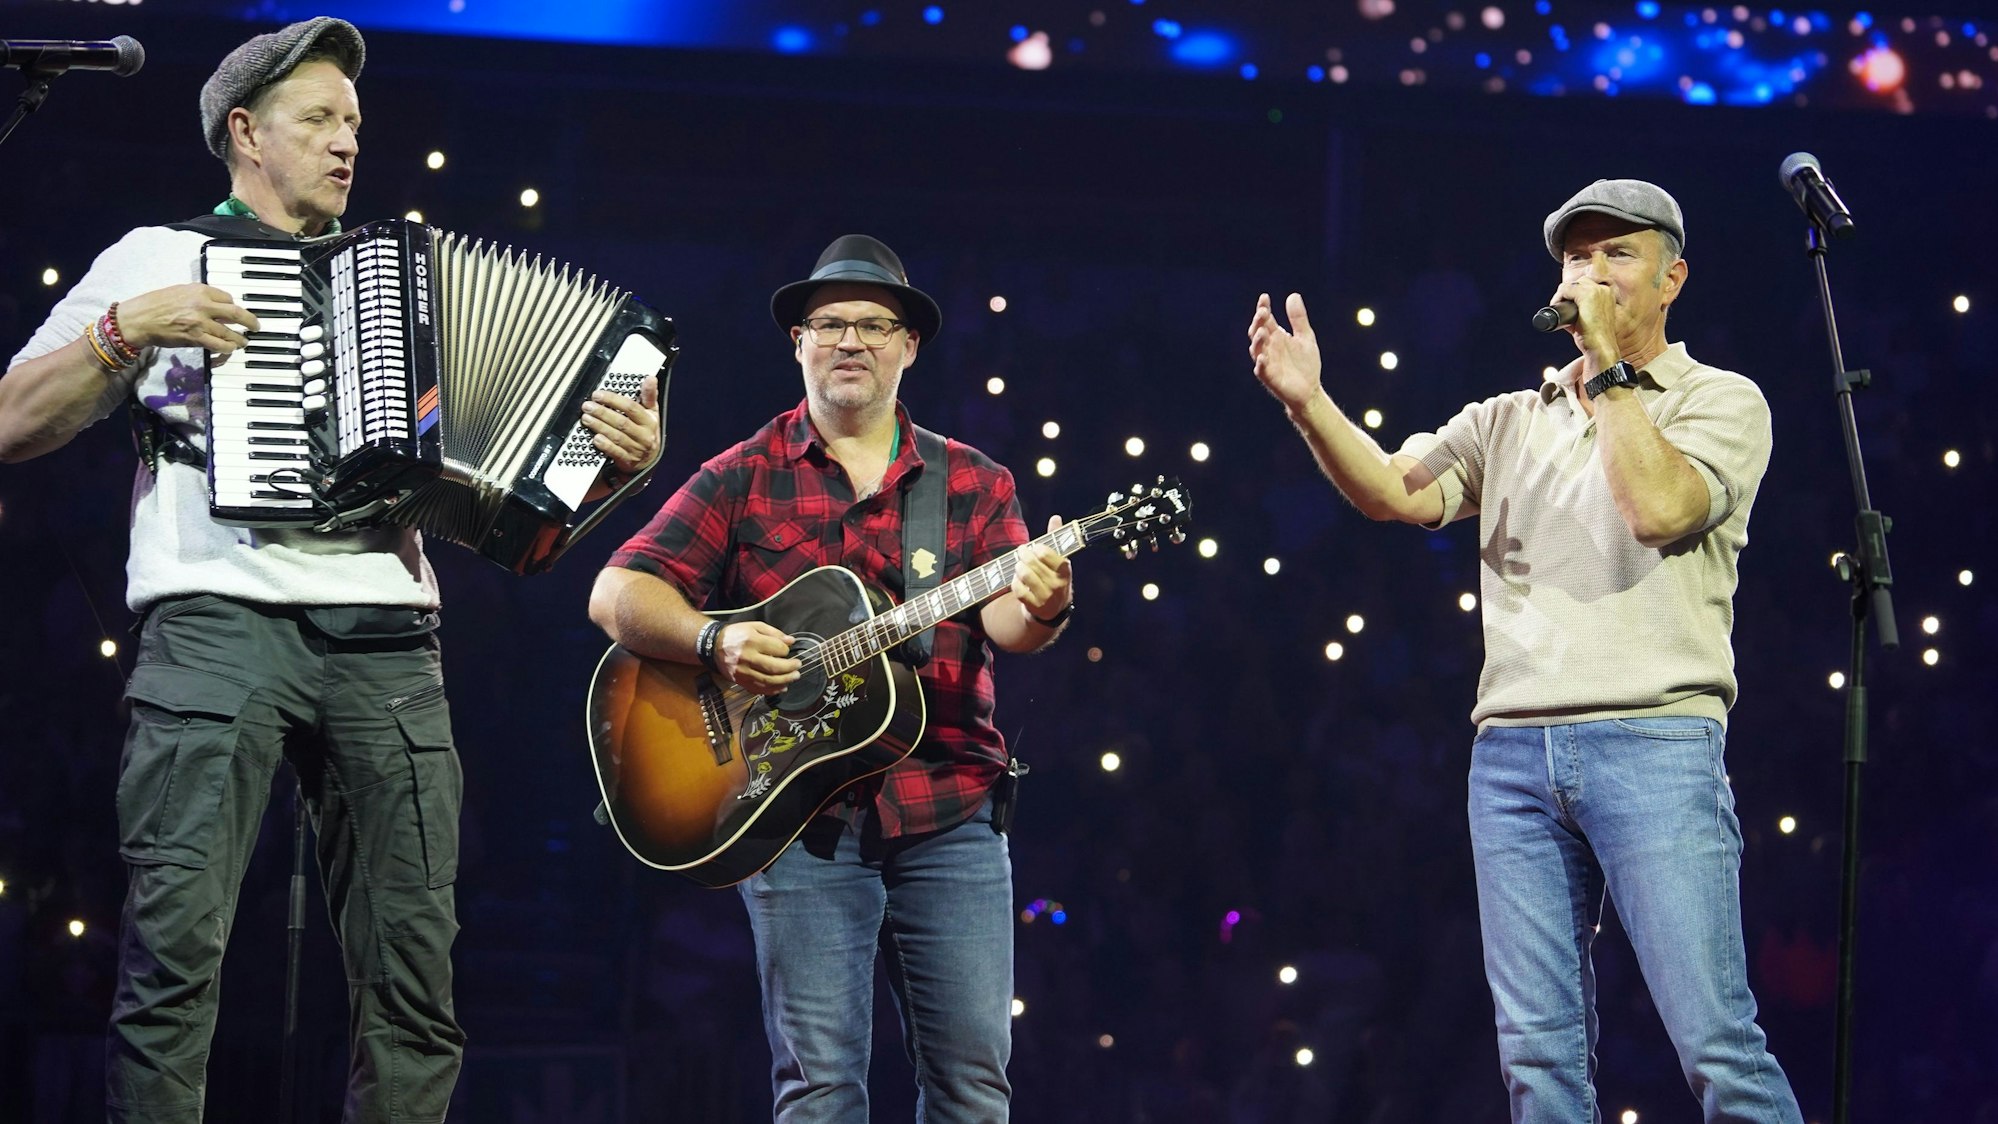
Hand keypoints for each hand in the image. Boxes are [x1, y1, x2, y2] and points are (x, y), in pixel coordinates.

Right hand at [115, 284, 259, 353]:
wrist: (138, 319)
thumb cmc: (155, 304)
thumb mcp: (179, 291)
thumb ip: (199, 295)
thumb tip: (216, 302)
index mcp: (199, 290)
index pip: (228, 298)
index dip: (235, 306)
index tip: (238, 312)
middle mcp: (203, 305)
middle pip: (237, 314)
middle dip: (251, 322)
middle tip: (256, 326)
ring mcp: (200, 322)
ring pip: (230, 333)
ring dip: (240, 339)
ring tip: (243, 341)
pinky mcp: (196, 338)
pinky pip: (219, 345)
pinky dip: (228, 348)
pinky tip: (230, 349)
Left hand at [583, 372, 661, 476]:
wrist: (648, 461)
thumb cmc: (647, 432)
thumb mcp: (652, 413)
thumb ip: (649, 396)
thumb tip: (650, 378)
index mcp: (650, 421)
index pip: (632, 408)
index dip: (614, 400)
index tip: (598, 395)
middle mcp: (644, 436)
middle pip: (622, 422)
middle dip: (602, 413)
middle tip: (588, 406)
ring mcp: (636, 449)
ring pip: (616, 436)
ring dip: (599, 426)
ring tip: (586, 418)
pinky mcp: (628, 461)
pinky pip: (615, 452)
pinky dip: (605, 445)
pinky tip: (595, 438)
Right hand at [718, 620, 800, 695]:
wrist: (713, 646)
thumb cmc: (736, 634)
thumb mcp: (754, 626)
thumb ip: (774, 633)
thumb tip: (791, 641)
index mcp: (752, 641)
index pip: (777, 649)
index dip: (786, 650)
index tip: (788, 650)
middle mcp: (747, 658)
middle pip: (774, 668)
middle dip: (790, 668)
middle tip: (798, 667)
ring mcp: (743, 671)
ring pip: (768, 681)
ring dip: (784, 681)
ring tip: (794, 677)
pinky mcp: (740, 681)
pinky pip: (758, 689)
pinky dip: (772, 690)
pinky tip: (781, 687)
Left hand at [1012, 515, 1072, 622]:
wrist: (1053, 610)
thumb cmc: (1054, 578)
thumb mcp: (1058, 561)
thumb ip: (1057, 539)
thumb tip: (1055, 518)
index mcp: (1065, 571)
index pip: (1047, 554)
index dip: (1037, 548)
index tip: (1034, 548)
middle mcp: (1057, 585)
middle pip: (1032, 563)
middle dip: (1023, 555)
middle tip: (1021, 552)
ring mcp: (1046, 597)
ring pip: (1024, 575)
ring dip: (1018, 568)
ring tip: (1019, 566)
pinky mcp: (1034, 607)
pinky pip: (1018, 590)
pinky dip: (1015, 583)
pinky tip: (1017, 580)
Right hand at [1247, 292, 1322, 411]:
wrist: (1310, 390)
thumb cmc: (1306, 364)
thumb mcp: (1305, 337)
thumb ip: (1298, 319)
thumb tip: (1293, 295)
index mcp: (1276, 336)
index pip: (1266, 319)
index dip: (1263, 308)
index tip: (1264, 297)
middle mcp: (1268, 347)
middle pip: (1257, 331)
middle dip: (1258, 322)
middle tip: (1263, 311)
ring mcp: (1267, 362)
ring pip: (1256, 349)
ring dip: (1258, 340)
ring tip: (1263, 331)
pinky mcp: (1269, 377)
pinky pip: (1261, 370)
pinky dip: (1260, 364)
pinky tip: (1262, 357)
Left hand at [1550, 276, 1619, 369]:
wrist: (1601, 346)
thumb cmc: (1595, 337)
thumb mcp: (1590, 319)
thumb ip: (1581, 310)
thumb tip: (1565, 309)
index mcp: (1607, 294)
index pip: (1585, 285)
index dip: (1574, 295)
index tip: (1568, 308)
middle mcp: (1603, 290)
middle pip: (1578, 283)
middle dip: (1567, 294)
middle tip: (1563, 310)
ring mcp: (1596, 291)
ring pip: (1570, 285)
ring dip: (1562, 296)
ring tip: (1560, 310)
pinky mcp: (1587, 295)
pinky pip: (1565, 289)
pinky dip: (1558, 298)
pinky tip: (1558, 308)